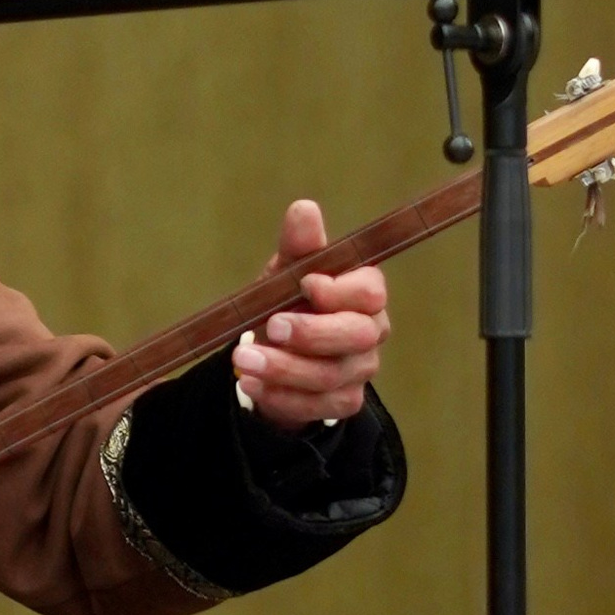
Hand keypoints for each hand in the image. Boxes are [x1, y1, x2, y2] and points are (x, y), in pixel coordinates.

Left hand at [231, 199, 388, 428]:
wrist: (276, 353)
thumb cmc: (288, 302)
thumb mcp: (285, 272)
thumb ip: (298, 245)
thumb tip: (304, 209)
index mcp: (364, 293)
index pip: (369, 292)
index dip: (340, 290)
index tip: (305, 283)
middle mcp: (371, 332)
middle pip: (357, 336)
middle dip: (311, 333)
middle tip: (270, 327)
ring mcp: (360, 370)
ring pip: (331, 375)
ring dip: (284, 368)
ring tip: (243, 359)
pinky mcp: (343, 401)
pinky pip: (317, 405)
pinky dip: (281, 396)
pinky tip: (252, 384)